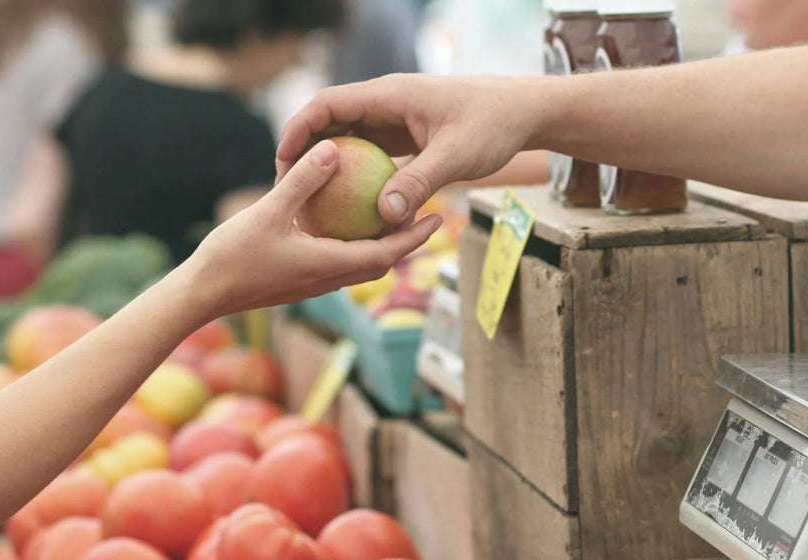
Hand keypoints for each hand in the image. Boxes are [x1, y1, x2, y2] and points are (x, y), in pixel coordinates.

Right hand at [185, 139, 441, 319]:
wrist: (201, 295)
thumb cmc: (232, 256)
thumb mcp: (269, 211)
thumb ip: (302, 181)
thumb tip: (333, 149)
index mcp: (328, 265)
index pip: (386, 254)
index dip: (414, 237)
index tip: (437, 218)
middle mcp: (327, 279)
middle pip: (379, 262)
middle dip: (405, 242)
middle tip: (425, 215)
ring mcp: (312, 283)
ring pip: (358, 265)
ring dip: (379, 245)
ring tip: (391, 216)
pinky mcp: (297, 282)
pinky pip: (336, 262)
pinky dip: (351, 245)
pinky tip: (342, 223)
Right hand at [277, 74, 545, 223]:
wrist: (524, 112)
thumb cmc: (493, 125)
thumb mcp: (456, 156)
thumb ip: (419, 183)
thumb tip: (384, 216)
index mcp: (389, 95)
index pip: (328, 104)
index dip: (299, 129)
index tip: (283, 161)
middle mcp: (386, 104)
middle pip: (331, 122)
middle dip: (305, 151)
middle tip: (287, 188)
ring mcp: (395, 120)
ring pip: (349, 139)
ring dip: (329, 166)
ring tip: (310, 201)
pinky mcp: (406, 137)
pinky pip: (371, 154)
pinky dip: (356, 176)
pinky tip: (350, 207)